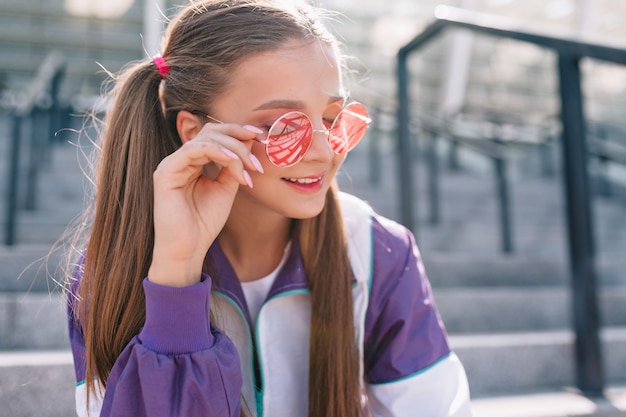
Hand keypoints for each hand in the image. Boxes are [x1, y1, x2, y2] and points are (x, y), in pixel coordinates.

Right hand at [148, 122, 263, 286]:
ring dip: (234, 150)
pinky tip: (233, 160)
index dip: (238, 131)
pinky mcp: (165, 172)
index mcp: (194, 162)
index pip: (216, 135)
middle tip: (259, 149)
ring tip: (250, 167)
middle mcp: (181, 159)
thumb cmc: (205, 222)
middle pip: (211, 131)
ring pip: (205, 139)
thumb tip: (249, 141)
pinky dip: (216, 151)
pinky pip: (193, 151)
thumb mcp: (227, 188)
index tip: (261, 136)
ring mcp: (171, 164)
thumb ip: (234, 165)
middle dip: (238, 136)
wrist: (188, 248)